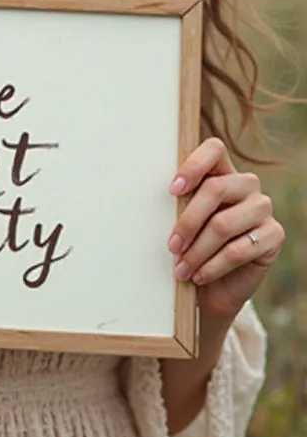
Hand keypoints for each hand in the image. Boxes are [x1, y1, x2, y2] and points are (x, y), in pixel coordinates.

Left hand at [167, 137, 283, 318]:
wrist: (216, 286)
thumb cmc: (194, 247)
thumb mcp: (185, 222)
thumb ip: (181, 204)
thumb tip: (163, 198)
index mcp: (223, 171)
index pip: (214, 149)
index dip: (193, 165)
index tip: (172, 190)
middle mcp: (247, 184)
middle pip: (215, 189)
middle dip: (188, 221)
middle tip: (172, 246)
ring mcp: (263, 208)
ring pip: (223, 224)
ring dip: (196, 251)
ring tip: (181, 269)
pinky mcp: (274, 235)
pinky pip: (238, 250)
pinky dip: (212, 266)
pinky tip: (198, 276)